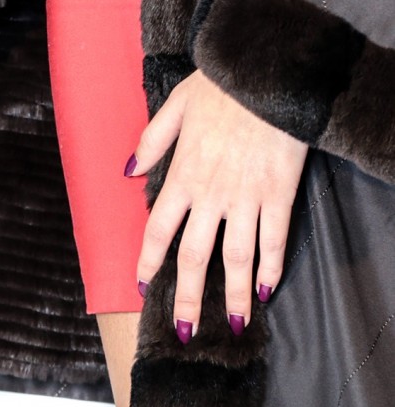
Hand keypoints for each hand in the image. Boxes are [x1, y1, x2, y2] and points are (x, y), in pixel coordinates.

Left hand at [127, 67, 307, 342]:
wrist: (267, 74)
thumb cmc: (220, 86)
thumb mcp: (174, 106)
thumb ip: (151, 142)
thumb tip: (127, 171)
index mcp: (182, 174)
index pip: (159, 229)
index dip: (149, 260)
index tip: (142, 285)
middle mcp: (211, 194)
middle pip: (195, 257)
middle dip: (189, 298)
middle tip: (185, 331)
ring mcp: (247, 198)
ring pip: (237, 258)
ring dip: (235, 295)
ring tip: (234, 325)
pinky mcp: (279, 194)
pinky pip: (275, 239)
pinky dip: (272, 267)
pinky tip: (269, 289)